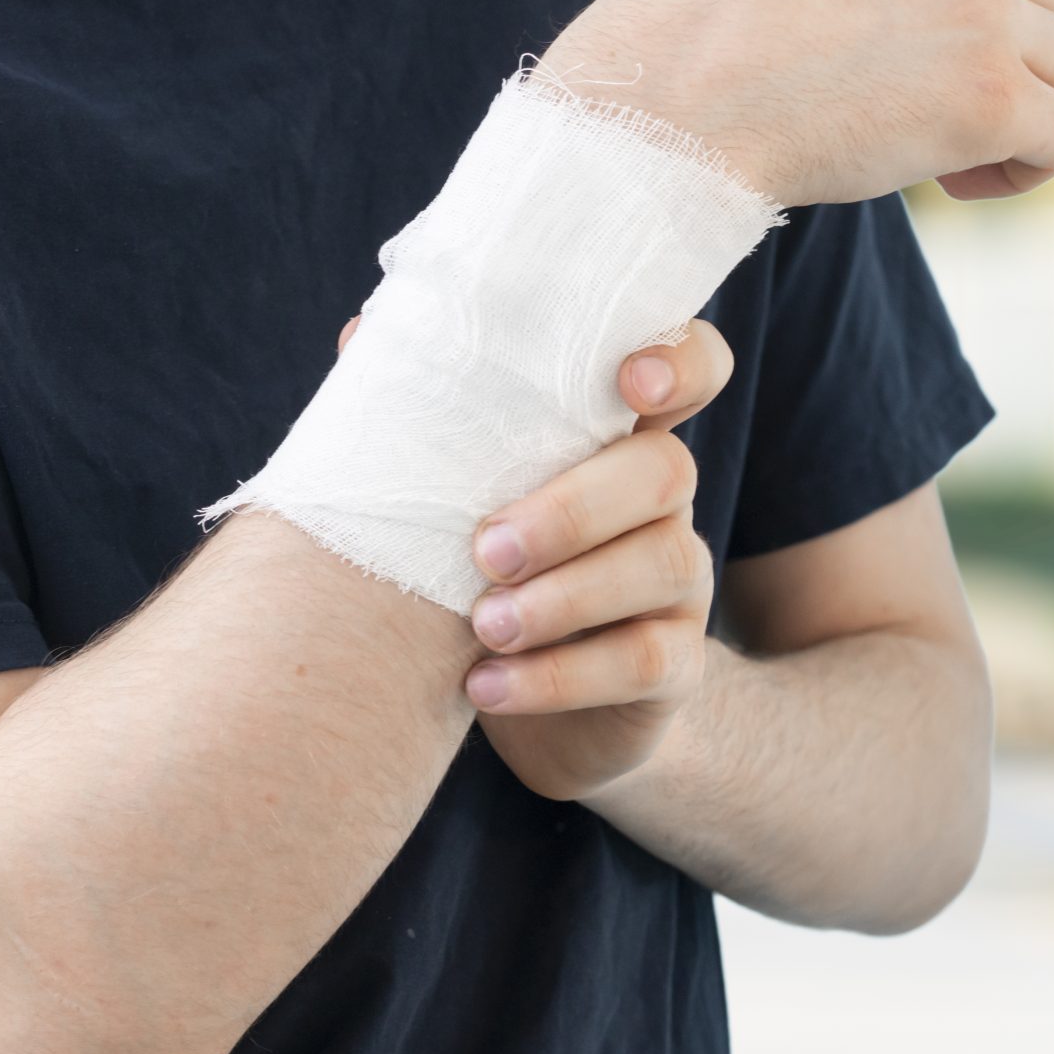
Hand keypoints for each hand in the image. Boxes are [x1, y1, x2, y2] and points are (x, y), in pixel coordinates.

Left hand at [326, 314, 730, 801]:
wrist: (539, 718)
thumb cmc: (485, 579)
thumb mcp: (461, 501)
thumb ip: (431, 424)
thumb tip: (360, 335)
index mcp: (615, 442)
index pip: (693, 369)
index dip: (680, 362)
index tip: (629, 383)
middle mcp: (663, 504)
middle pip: (667, 471)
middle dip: (573, 508)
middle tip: (485, 551)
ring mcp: (681, 586)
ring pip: (663, 563)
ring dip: (565, 597)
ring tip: (482, 627)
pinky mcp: (678, 668)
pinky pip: (646, 661)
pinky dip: (561, 677)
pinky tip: (485, 686)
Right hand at [537, 0, 1053, 206]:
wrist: (661, 109)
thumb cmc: (677, 34)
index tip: (925, 44)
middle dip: (999, 53)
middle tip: (920, 109)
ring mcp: (985, 12)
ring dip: (1015, 113)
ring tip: (936, 155)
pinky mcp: (991, 99)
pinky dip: (1024, 168)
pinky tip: (955, 184)